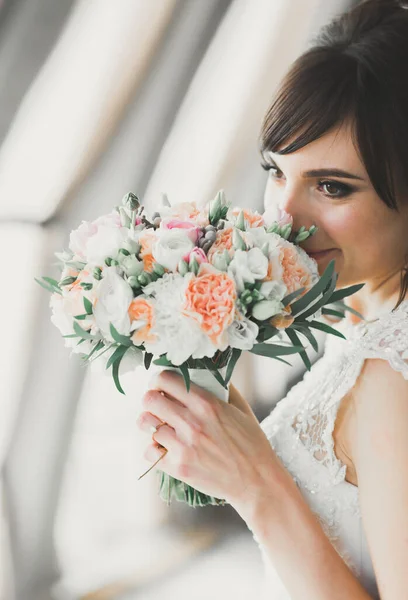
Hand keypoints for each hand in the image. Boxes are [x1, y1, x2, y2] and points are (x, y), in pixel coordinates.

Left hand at [136, 370, 282, 509]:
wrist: (257, 481)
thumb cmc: (251, 443)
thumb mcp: (240, 408)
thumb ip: (219, 387)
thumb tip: (202, 371)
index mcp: (206, 403)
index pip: (165, 379)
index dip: (159, 380)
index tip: (161, 385)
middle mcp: (191, 422)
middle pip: (149, 399)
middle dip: (151, 400)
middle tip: (159, 405)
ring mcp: (183, 446)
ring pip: (146, 424)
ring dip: (152, 423)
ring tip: (161, 426)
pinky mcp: (178, 467)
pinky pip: (149, 451)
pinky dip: (154, 448)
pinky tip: (166, 447)